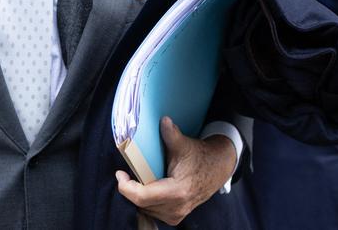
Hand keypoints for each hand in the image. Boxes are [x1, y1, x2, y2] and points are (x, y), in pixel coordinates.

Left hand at [116, 116, 235, 225]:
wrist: (217, 169)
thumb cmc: (200, 156)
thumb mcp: (185, 144)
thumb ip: (171, 134)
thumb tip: (163, 120)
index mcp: (178, 191)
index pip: (142, 197)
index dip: (126, 186)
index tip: (120, 173)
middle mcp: (177, 207)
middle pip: (141, 204)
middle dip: (130, 189)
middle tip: (127, 173)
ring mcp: (176, 214)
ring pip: (145, 210)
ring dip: (137, 195)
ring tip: (137, 179)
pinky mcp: (175, 216)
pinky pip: (151, 212)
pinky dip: (145, 201)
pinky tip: (146, 187)